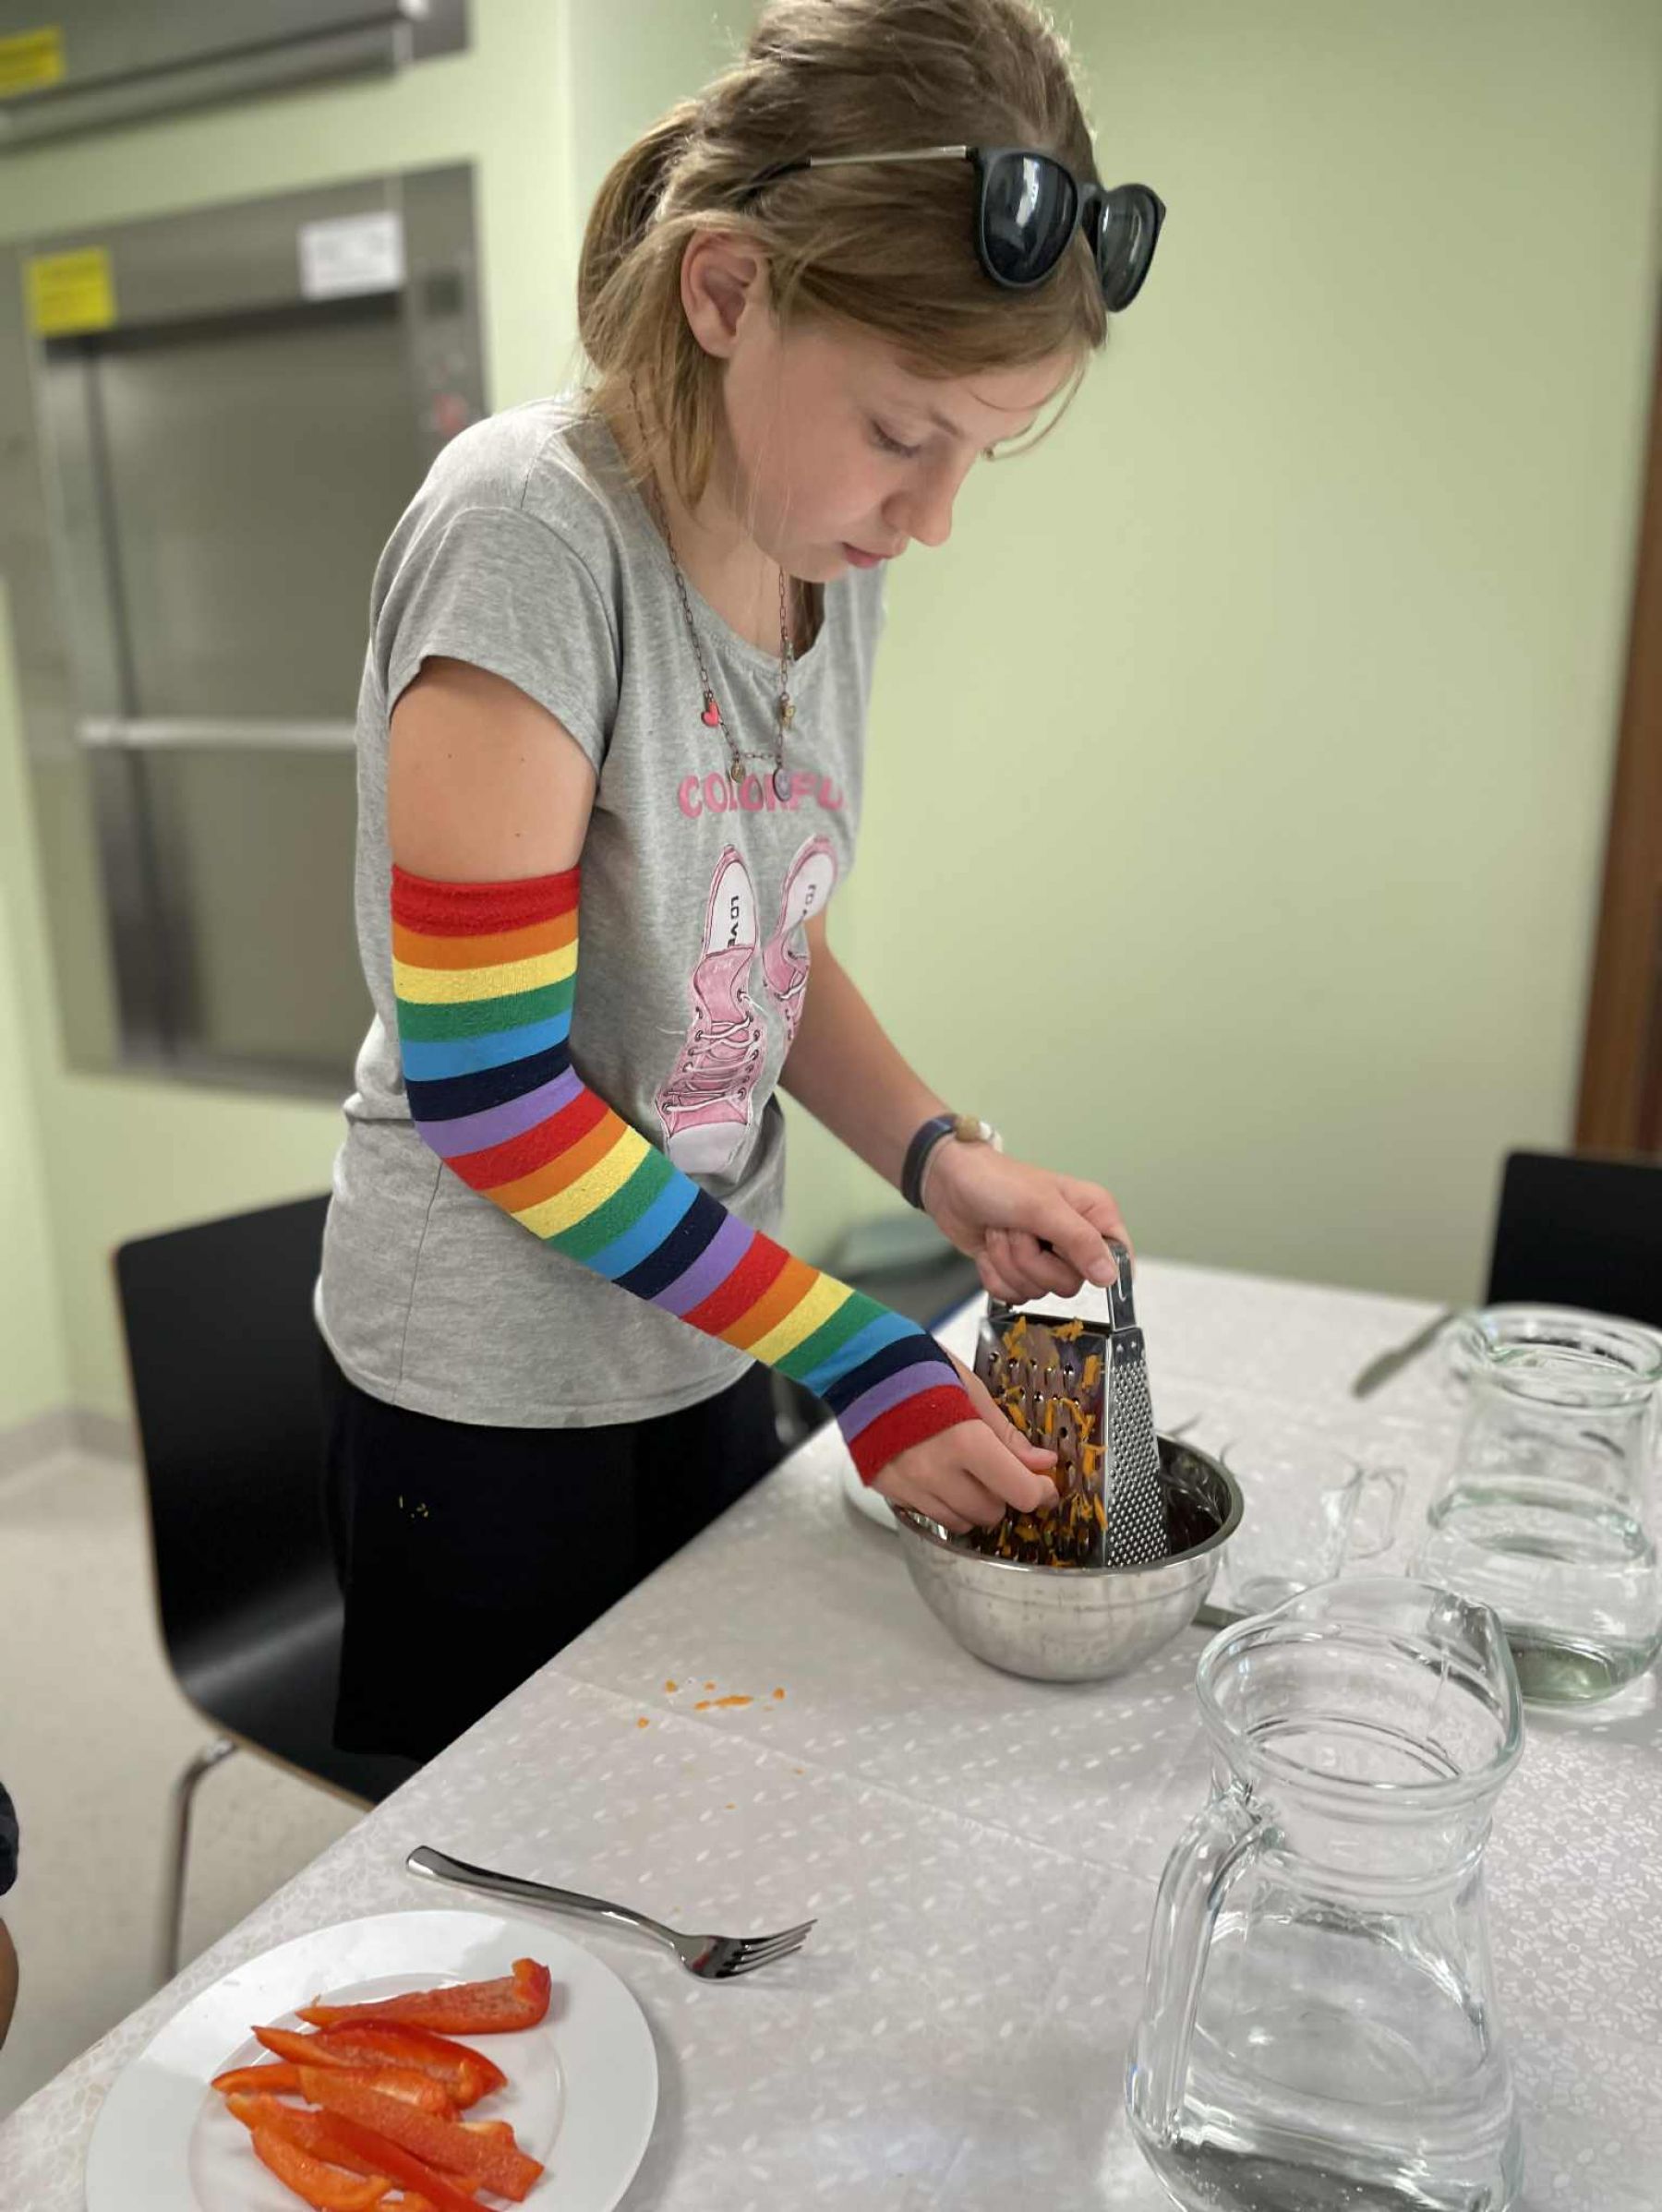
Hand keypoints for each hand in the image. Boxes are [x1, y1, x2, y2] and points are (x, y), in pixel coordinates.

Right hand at [869, 1354, 1058, 1531]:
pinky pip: (928, 1513)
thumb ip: (1006, 1435)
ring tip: (966, 1472)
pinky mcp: (887, 1490)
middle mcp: (937, 1473)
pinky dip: (941, 1501)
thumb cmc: (921, 1367)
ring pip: (959, 1521)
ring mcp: (909, 1486)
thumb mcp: (972, 1390)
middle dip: (1004, 1495)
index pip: (1019, 1492)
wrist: (859, 1363)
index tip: (1045, 1486)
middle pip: (991, 1512)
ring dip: (972, 1504)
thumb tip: (1042, 1463)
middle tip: (1000, 1471)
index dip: (1040, 1492)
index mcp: (966, 1442)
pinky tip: (937, 1472)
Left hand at [923, 1142, 1131, 1305]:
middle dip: (1032, 1260)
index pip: (1117, 1259)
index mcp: (1093, 1215)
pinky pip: (1013, 1295)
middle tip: (1019, 1229)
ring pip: (1038, 1290)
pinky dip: (994, 1273)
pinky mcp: (1018, 1269)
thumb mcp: (1042, 1207)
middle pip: (1069, 1284)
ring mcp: (1045, 1257)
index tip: (1061, 1251)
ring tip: (1001, 1230)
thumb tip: (1110, 1276)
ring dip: (1009, 1262)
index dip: (1090, 1265)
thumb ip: (1081, 1241)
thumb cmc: (997, 1181)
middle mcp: (1074, 1239)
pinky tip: (990, 1247)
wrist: (949, 1182)